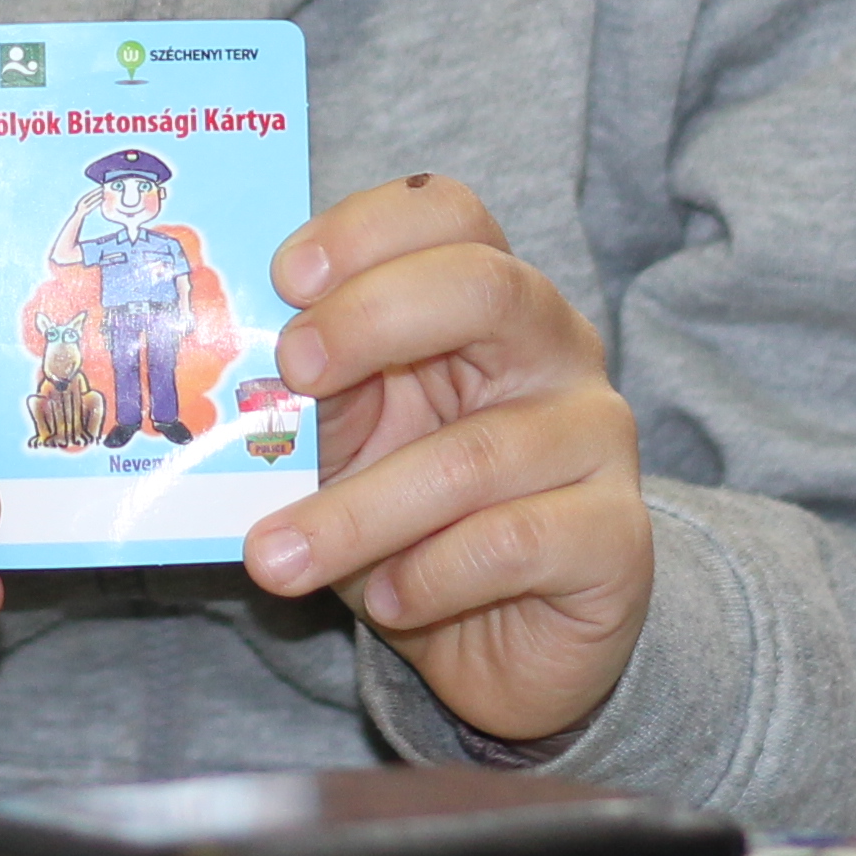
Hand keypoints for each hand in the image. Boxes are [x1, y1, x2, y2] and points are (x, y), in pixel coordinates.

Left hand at [242, 174, 650, 744]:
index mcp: (488, 296)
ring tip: (275, 558)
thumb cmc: (413, 517)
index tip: (286, 278)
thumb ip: (313, 395)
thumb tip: (238, 373)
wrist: (505, 641)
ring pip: (474, 453)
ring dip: (356, 512)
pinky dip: (426, 576)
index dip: (366, 231)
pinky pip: (510, 542)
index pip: (447, 213)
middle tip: (289, 373)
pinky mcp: (617, 538)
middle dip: (371, 319)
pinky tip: (388, 598)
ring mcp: (597, 439)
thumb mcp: (347, 442)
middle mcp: (557, 348)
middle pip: (487, 287)